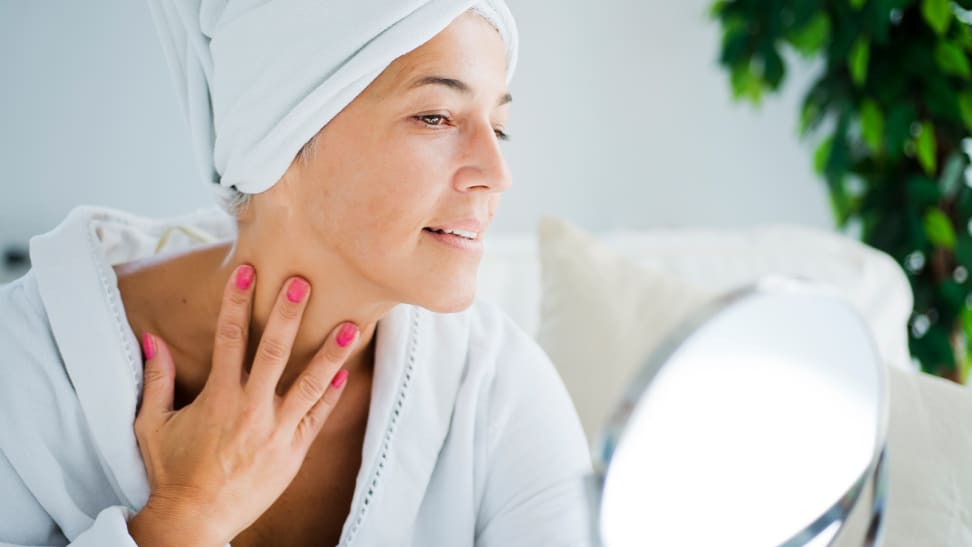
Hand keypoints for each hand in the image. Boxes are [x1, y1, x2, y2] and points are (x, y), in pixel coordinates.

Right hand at [127, 265, 357, 545]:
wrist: (195, 520)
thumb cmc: (172, 472)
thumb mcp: (153, 425)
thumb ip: (156, 380)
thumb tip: (150, 339)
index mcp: (218, 397)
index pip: (229, 338)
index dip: (237, 302)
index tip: (248, 271)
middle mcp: (251, 409)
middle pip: (274, 352)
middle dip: (289, 315)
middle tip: (304, 283)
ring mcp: (276, 430)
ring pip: (310, 383)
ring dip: (332, 352)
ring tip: (353, 325)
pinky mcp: (293, 452)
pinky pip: (318, 417)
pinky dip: (331, 393)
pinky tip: (344, 371)